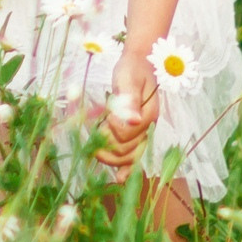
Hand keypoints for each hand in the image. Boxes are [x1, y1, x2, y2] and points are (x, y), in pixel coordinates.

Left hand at [96, 50, 158, 176]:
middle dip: (108, 149)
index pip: (126, 135)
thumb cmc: (132, 69)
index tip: (104, 120)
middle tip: (92, 143)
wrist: (140, 63)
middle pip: (127, 150)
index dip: (111, 132)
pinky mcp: (138, 134)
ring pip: (130, 156)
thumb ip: (130, 101)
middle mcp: (149, 127)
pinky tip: (119, 178)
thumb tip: (134, 122)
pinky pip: (135, 155)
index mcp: (148, 114)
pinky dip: (127, 168)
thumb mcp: (128, 79)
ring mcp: (144, 132)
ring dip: (112, 159)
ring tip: (97, 154)